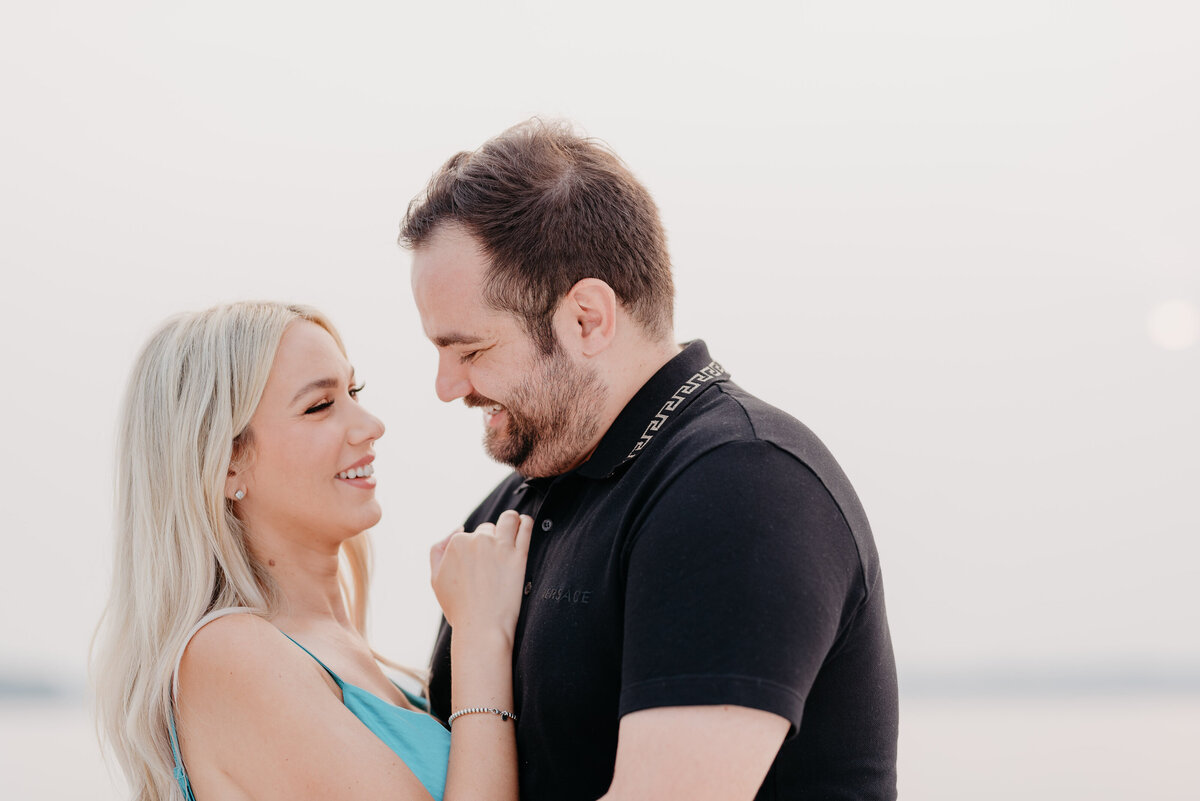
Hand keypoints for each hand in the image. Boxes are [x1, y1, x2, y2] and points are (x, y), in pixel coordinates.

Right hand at [430, 510, 532, 641]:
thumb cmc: (459, 607)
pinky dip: (526, 524)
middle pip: (488, 530)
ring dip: (511, 524)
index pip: (469, 535)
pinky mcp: (519, 554)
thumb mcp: (435, 578)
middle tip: (495, 561)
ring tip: (514, 534)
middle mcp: (477, 540)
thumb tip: (458, 527)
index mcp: (456, 543)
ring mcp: (499, 546)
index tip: (480, 564)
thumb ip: (438, 549)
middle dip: (491, 540)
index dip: (475, 549)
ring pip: (509, 519)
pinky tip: (525, 528)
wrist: (481, 628)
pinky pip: (526, 526)